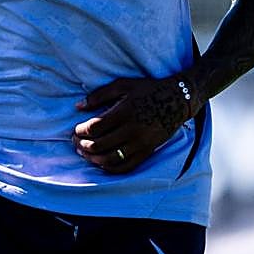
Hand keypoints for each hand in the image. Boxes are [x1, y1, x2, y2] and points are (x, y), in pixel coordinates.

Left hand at [73, 75, 199, 173]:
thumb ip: (99, 95)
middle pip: (99, 145)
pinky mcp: (147, 152)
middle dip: (83, 145)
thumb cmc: (148, 90)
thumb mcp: (123, 85)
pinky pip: (126, 167)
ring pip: (111, 159)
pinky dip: (110, 168)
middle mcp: (132, 130)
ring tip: (85, 153)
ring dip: (93, 159)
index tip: (76, 130)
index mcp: (124, 112)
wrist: (177, 101)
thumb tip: (78, 106)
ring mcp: (141, 143)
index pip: (95, 128)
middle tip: (76, 142)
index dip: (80, 131)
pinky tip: (101, 163)